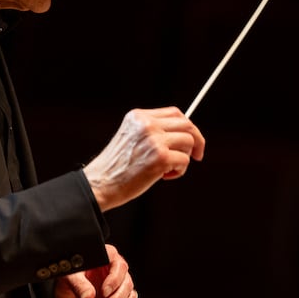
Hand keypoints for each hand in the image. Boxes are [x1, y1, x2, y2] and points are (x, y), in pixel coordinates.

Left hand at [55, 244, 137, 297]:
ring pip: (130, 297)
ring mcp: (120, 287)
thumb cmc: (68, 277)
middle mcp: (117, 272)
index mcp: (108, 258)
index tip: (104, 292)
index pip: (119, 266)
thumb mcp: (69, 278)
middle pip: (127, 284)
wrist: (67, 291)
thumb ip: (79, 286)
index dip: (114, 280)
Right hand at [83, 107, 205, 210]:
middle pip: (186, 124)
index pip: (174, 113)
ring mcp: (154, 140)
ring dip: (185, 158)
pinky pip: (185, 160)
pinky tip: (163, 176)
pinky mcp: (160, 157)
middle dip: (197, 140)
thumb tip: (186, 133)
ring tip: (168, 169)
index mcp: (138, 116)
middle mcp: (146, 124)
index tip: (191, 140)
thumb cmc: (118, 166)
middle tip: (197, 155)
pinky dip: (179, 171)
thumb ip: (153, 131)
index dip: (187, 126)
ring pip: (189, 142)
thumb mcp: (132, 137)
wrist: (100, 184)